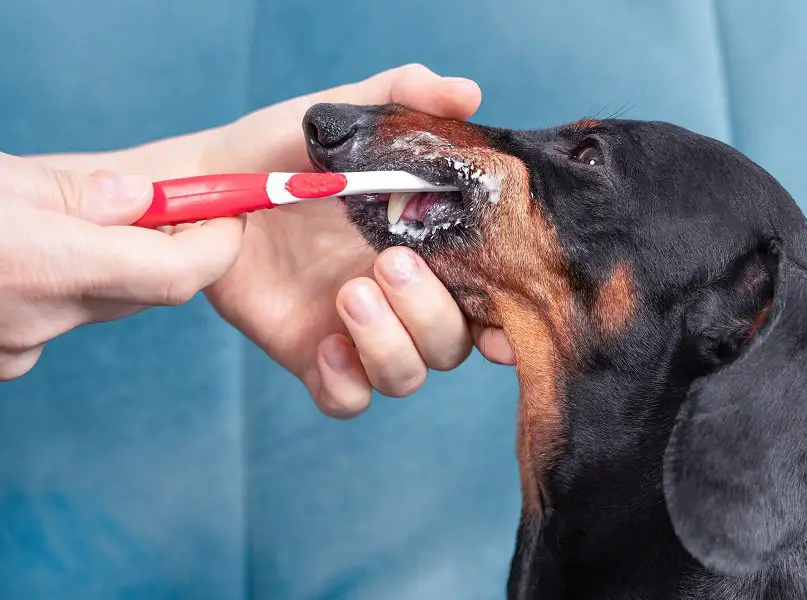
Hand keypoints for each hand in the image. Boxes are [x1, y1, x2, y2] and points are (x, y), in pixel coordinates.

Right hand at [0, 153, 243, 379]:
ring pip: (99, 304)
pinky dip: (59, 287)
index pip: (179, 273)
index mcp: (53, 267)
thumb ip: (79, 193)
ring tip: (64, 218)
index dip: (218, 245)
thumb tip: (141, 197)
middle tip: (160, 203)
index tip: (232, 213)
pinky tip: (25, 256)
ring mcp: (18, 349)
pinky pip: (54, 320)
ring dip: (105, 264)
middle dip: (163, 246)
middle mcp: (44, 321)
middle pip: (145, 288)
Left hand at [202, 64, 514, 417]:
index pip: (487, 298)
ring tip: (348, 294)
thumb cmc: (278, 150)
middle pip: (453, 344)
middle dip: (432, 313)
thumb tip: (469, 94)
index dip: (506, 319)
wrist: (205, 187)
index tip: (504, 316)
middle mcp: (401, 299)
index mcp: (425, 247)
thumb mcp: (341, 113)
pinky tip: (325, 346)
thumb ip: (403, 96)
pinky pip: (348, 400)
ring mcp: (358, 333)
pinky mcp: (314, 357)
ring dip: (391, 344)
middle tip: (389, 262)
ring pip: (408, 376)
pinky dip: (347, 384)